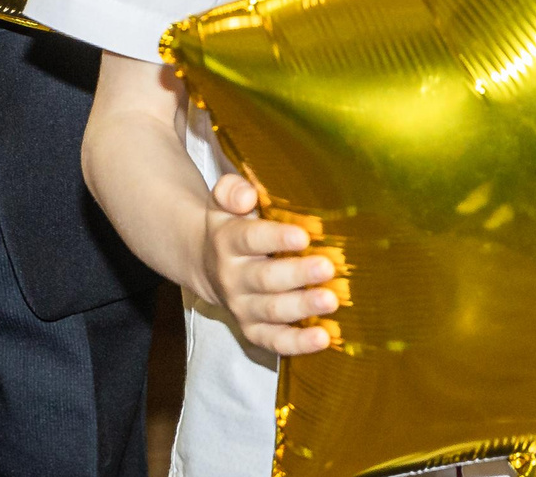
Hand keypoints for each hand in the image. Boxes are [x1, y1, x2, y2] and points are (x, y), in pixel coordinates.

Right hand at [201, 172, 337, 355]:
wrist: (203, 264)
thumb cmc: (229, 227)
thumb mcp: (222, 203)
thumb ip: (232, 191)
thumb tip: (247, 196)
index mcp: (226, 240)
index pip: (249, 239)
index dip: (276, 238)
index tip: (303, 235)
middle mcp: (232, 277)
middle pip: (264, 278)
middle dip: (297, 274)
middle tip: (327, 267)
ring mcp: (241, 306)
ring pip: (272, 311)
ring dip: (302, 307)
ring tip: (331, 300)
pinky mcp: (253, 330)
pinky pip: (274, 341)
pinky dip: (298, 343)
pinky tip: (323, 338)